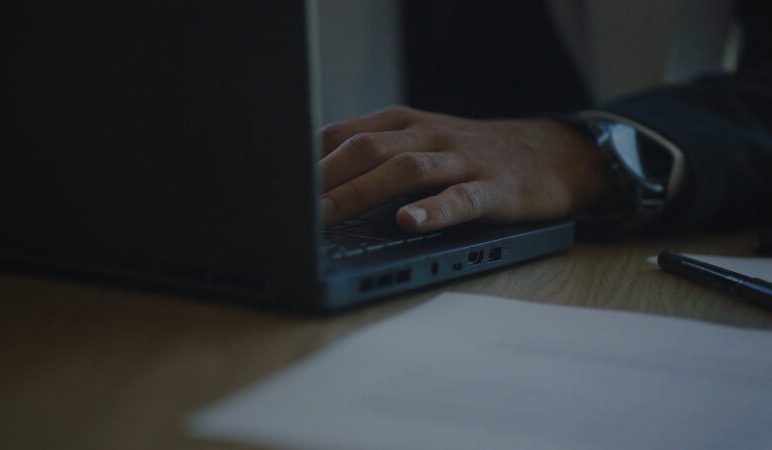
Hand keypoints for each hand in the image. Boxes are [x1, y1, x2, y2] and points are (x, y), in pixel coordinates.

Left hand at [318, 106, 608, 232]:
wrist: (552, 153)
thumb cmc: (472, 154)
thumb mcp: (422, 143)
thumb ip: (378, 154)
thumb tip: (317, 182)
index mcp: (405, 124)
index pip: (345, 133)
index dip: (308, 159)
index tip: (276, 185)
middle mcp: (429, 135)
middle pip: (368, 149)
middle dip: (324, 179)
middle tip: (289, 210)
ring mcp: (463, 159)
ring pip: (406, 170)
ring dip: (362, 193)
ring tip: (328, 217)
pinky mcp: (496, 188)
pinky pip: (462, 197)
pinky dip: (433, 209)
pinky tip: (408, 222)